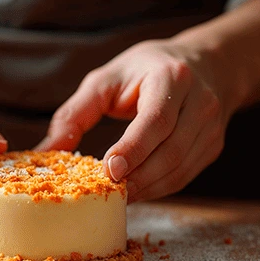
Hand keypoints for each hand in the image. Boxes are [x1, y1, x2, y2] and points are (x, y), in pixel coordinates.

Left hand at [36, 39, 241, 202]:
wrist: (205, 64)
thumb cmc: (147, 70)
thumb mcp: (107, 78)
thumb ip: (76, 112)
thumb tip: (47, 149)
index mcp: (172, 77)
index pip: (156, 119)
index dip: (134, 148)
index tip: (110, 169)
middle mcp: (200, 102)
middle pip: (171, 150)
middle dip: (138, 176)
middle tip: (108, 191)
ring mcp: (210, 127)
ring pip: (179, 169)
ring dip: (147, 187)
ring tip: (116, 196)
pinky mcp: (212, 146)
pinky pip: (183, 176)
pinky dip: (157, 188)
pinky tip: (134, 191)